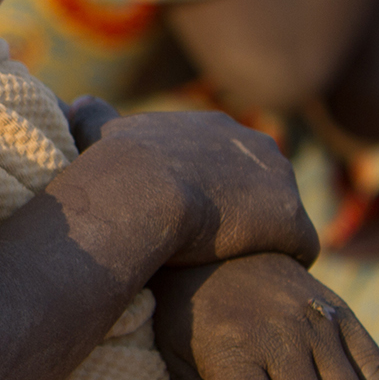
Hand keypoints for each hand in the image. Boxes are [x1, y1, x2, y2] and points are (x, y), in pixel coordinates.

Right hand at [67, 98, 319, 267]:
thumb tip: (78, 101)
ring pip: (282, 215)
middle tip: (215, 244)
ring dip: (266, 237)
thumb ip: (96, 118)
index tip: (192, 216)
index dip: (211, 189)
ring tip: (239, 266)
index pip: (227, 159)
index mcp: (214, 126)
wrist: (141, 190)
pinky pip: (300, 247)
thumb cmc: (117, 165)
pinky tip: (258, 278)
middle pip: (261, 183)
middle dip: (245, 209)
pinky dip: (283, 261)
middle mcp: (255, 143)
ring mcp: (279, 181)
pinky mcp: (292, 221)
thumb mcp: (102, 133)